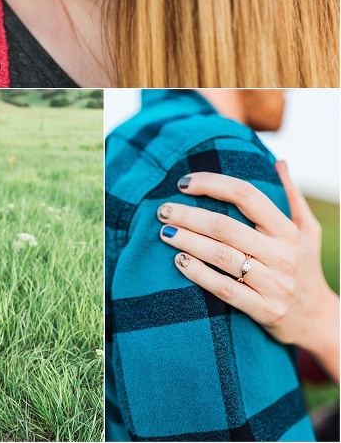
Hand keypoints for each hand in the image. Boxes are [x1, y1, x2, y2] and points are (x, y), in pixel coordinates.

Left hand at [156, 164, 339, 375]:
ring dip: (188, 242)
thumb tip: (279, 162)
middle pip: (225, 227)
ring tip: (165, 232)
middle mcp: (282, 255)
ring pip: (221, 256)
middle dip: (189, 216)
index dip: (211, 184)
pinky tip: (179, 262)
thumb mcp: (307, 230)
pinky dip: (199, 274)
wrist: (319, 320)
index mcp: (287, 230)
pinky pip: (225, 290)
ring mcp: (274, 284)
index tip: (184, 182)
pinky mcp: (265, 310)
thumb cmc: (306, 266)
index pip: (246, 195)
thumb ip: (292, 195)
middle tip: (163, 210)